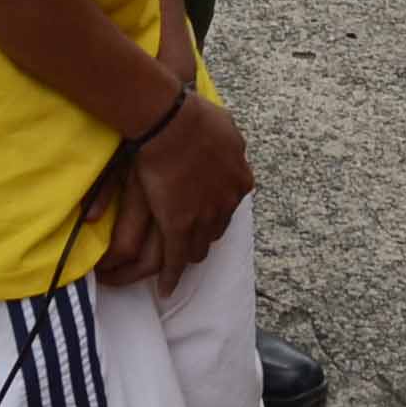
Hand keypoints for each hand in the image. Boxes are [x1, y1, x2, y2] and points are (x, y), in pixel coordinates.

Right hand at [98, 89, 254, 292]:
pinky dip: (171, 278)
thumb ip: (232, 143)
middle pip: (217, 229)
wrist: (173, 124)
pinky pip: (175, 261)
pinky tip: (165, 289)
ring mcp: (203, 219)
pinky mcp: (178, 228)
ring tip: (178, 256)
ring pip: (198, 248)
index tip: (205, 207)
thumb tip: (234, 147)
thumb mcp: (227, 127)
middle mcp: (227, 204)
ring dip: (189, 251)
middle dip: (205, 231)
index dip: (216, 207)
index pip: (230, 205)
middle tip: (190, 231)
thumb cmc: (197, 117)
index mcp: (240, 181)